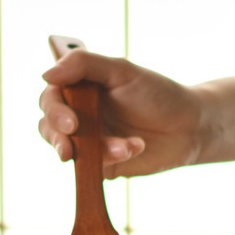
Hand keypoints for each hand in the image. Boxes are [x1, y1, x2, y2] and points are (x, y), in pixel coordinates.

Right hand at [38, 49, 209, 177]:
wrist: (189, 127)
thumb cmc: (158, 94)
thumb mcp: (122, 70)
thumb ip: (84, 65)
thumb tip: (46, 74)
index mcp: (80, 88)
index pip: (51, 98)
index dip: (55, 111)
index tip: (71, 124)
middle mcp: (79, 113)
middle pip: (49, 127)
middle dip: (59, 138)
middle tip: (71, 150)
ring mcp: (88, 140)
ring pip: (68, 150)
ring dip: (94, 150)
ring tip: (126, 147)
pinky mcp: (101, 164)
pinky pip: (90, 168)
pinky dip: (110, 159)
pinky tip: (135, 147)